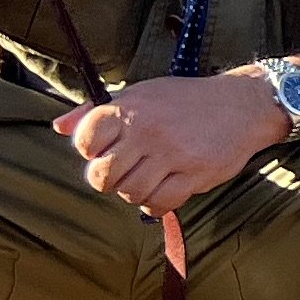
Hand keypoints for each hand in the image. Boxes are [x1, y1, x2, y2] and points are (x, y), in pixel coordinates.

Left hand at [57, 73, 289, 216]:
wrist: (241, 105)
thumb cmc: (185, 100)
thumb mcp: (139, 93)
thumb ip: (96, 112)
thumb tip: (58, 127)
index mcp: (129, 108)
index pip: (85, 140)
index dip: (89, 151)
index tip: (105, 150)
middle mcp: (147, 131)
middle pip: (103, 176)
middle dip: (107, 181)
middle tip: (122, 173)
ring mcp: (172, 154)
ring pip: (131, 193)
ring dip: (134, 193)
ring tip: (146, 181)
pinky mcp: (195, 174)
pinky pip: (161, 204)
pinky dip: (155, 206)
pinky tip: (161, 193)